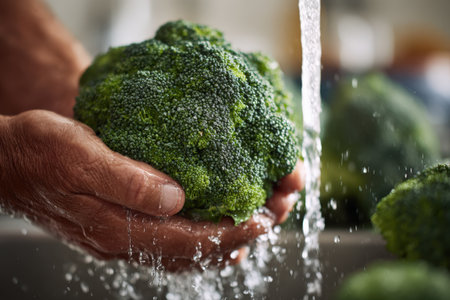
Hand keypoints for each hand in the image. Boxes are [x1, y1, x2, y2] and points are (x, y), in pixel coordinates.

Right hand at [0, 110, 303, 270]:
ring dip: (230, 234)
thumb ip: (126, 180)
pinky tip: (222, 222)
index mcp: (119, 228)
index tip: (266, 217)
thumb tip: (176, 198)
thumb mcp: (79, 155)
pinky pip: (176, 241)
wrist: (12, 162)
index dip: (232, 230)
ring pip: (191, 249)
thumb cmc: (41, 152)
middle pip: (197, 250)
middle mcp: (128, 240)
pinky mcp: (127, 226)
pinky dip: (206, 234)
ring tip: (264, 215)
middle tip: (279, 210)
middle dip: (243, 233)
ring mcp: (128, 237)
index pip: (188, 241)